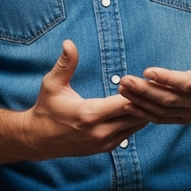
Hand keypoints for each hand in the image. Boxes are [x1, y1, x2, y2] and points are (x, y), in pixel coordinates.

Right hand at [0, 40, 149, 166]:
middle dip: (144, 99)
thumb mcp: (52, 84)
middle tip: (152, 84)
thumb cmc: (46, 109)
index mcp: (89, 115)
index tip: (138, 78)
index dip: (134, 90)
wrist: (38, 140)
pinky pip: (130, 133)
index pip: (124, 103)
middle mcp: (100, 132)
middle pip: (136, 116)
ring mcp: (105, 143)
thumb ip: (64, 64)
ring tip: (149, 93)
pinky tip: (140, 106)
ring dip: (143, 109)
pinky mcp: (106, 148)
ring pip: (137, 126)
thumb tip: (69, 43)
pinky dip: (137, 119)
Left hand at [117, 1, 190, 124]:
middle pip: (170, 98)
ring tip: (122, 88)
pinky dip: (144, 113)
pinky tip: (128, 104)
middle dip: (145, 90)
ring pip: (163, 110)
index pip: (187, 82)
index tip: (147, 70)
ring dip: (140, 101)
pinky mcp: (185, 118)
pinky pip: (162, 118)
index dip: (167, 78)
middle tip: (124, 80)